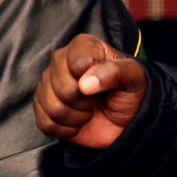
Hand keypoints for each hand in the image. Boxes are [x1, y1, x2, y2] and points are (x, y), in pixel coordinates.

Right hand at [33, 35, 146, 150]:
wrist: (127, 119)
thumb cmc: (130, 92)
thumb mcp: (133, 77)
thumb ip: (114, 73)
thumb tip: (85, 84)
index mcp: (82, 47)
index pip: (76, 63)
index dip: (91, 78)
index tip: (105, 83)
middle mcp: (60, 63)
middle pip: (62, 88)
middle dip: (85, 101)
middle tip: (98, 100)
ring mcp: (48, 85)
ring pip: (53, 108)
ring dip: (77, 117)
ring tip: (89, 111)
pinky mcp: (43, 108)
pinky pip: (46, 123)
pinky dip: (66, 129)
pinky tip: (77, 122)